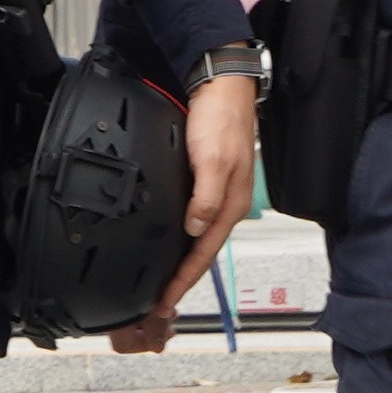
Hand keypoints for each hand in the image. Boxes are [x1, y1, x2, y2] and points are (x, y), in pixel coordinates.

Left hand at [107, 72, 268, 353]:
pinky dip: (182, 240)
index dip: (183, 280)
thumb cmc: (220, 119)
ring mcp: (217, 194)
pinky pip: (195, 221)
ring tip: (164, 284)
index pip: (204, 254)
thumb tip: (195, 230)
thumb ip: (205, 197)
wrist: (220, 87)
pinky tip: (172, 244)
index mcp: (230, 205)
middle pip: (202, 253)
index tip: (165, 302)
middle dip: (182, 280)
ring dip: (182, 263)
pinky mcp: (206, 183)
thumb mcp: (212, 159)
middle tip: (160, 305)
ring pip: (198, 240)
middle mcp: (225, 205)